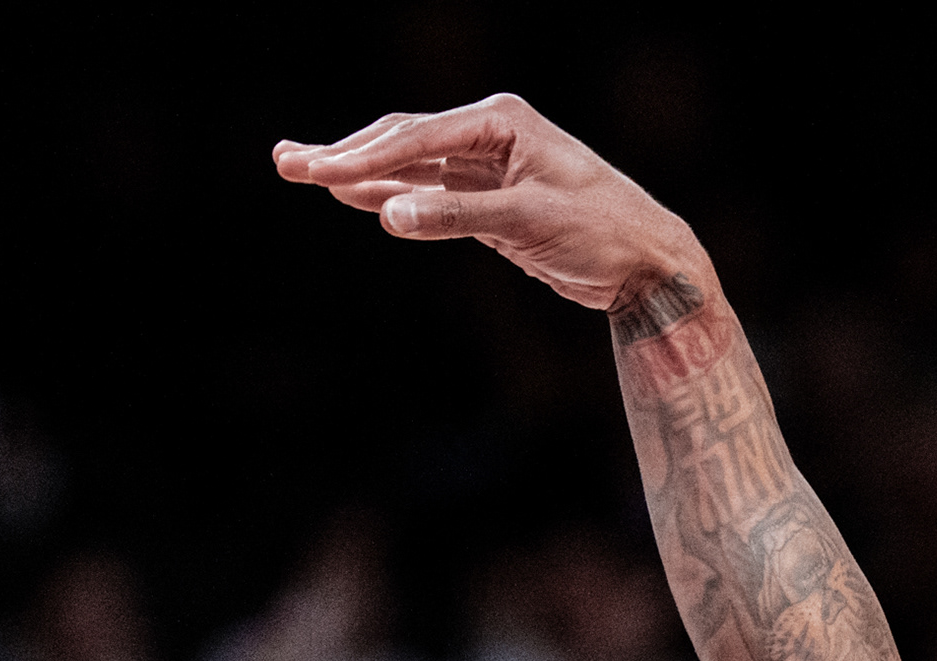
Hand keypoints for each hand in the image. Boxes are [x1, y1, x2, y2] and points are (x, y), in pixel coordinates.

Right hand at [275, 96, 700, 315]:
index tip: (319, 175)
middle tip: (287, 165)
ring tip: (301, 172)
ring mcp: (488, 166)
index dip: (363, 158)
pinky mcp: (490, 200)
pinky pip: (429, 193)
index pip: (417, 137)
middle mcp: (490, 135)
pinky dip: (391, 196)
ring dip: (359, 172)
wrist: (649, 262)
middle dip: (345, 155)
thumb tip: (389, 213)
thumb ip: (457, 216)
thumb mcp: (530, 221)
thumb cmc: (603, 231)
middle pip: (403, 141)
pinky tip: (354, 197)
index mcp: (501, 122)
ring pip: (410, 166)